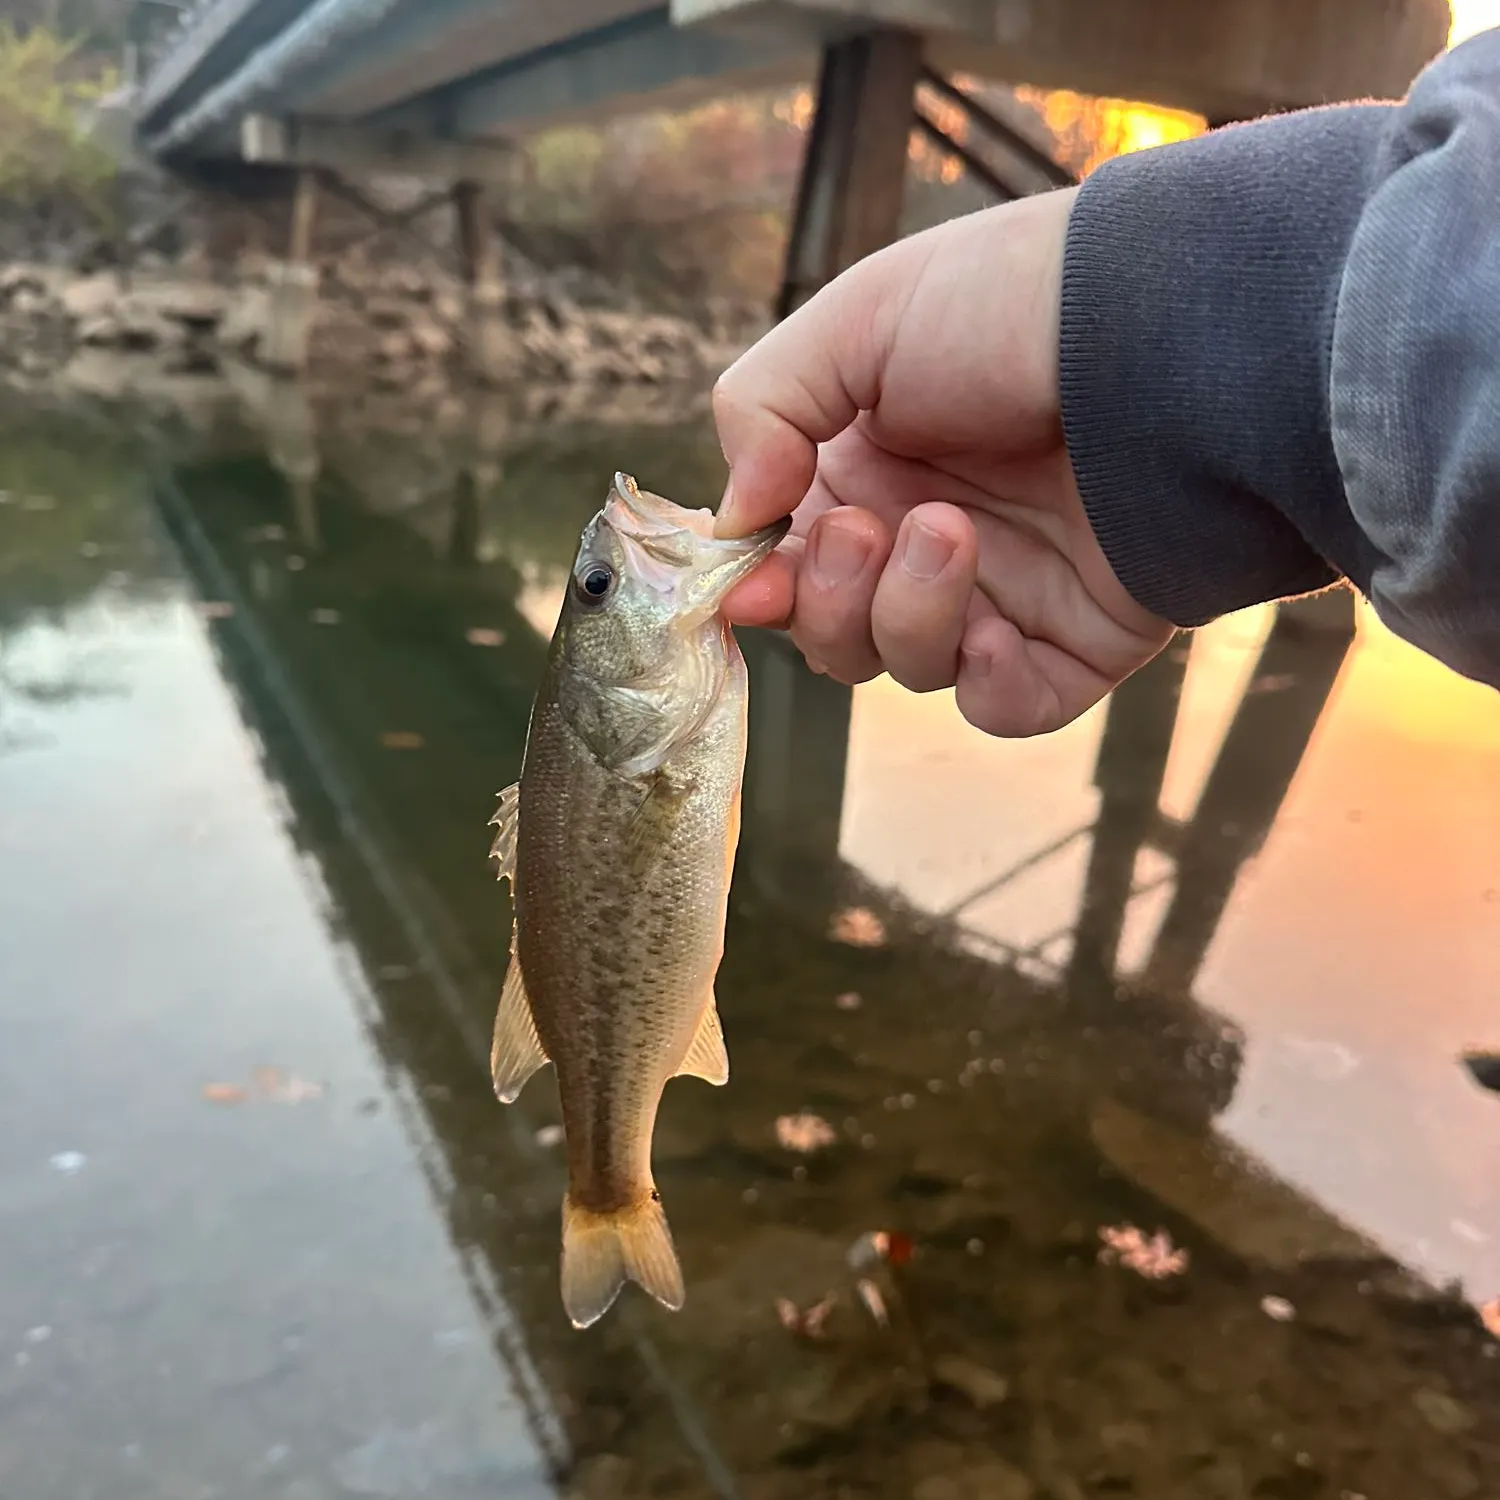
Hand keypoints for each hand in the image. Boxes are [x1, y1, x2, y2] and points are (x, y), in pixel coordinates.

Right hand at [712, 189, 1171, 736]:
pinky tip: (994, 635)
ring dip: (908, 614)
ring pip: (911, 667)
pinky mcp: (1078, 640)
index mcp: (871, 467)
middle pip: (838, 632)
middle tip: (863, 533)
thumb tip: (733, 521)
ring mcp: (1006, 592)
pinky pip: (1007, 707)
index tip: (746, 586)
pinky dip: (984, 688)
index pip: (790, 560)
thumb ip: (763, 409)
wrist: (1169, 328)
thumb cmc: (1012, 304)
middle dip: (831, 601)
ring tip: (952, 531)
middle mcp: (931, 535)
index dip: (762, 584)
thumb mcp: (860, 319)